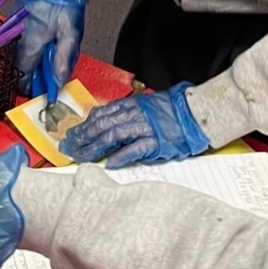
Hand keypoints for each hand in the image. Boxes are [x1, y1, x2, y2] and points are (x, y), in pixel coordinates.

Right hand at [15, 0, 88, 91]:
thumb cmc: (62, 2)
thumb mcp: (69, 33)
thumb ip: (63, 59)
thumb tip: (58, 80)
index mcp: (30, 45)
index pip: (24, 76)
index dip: (33, 86)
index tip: (44, 89)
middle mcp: (19, 39)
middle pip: (23, 66)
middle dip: (36, 73)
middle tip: (51, 72)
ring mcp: (17, 30)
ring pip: (23, 54)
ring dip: (35, 60)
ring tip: (52, 54)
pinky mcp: (18, 22)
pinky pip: (23, 42)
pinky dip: (33, 47)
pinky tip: (46, 41)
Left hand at [60, 82, 209, 166]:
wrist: (198, 112)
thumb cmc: (173, 110)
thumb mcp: (146, 105)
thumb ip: (126, 112)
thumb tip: (103, 119)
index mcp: (132, 105)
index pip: (102, 114)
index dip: (84, 125)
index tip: (71, 135)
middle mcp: (135, 115)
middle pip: (102, 125)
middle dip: (83, 137)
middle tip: (69, 149)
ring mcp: (146, 128)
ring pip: (114, 136)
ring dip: (95, 147)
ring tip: (82, 157)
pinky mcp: (157, 142)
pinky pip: (136, 149)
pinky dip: (122, 156)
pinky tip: (109, 163)